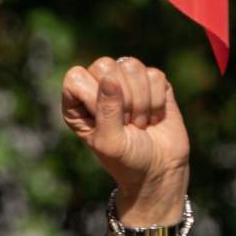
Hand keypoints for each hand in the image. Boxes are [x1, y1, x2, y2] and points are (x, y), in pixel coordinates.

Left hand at [62, 57, 189, 223]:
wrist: (159, 170)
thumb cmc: (126, 160)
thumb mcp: (109, 141)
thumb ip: (106, 110)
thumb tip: (109, 79)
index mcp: (77, 102)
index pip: (75, 76)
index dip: (93, 95)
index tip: (104, 120)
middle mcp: (98, 87)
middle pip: (105, 65)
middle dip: (121, 98)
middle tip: (126, 123)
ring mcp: (126, 83)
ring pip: (131, 66)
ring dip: (140, 100)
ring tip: (139, 122)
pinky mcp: (152, 83)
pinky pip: (155, 75)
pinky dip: (157, 101)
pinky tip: (154, 117)